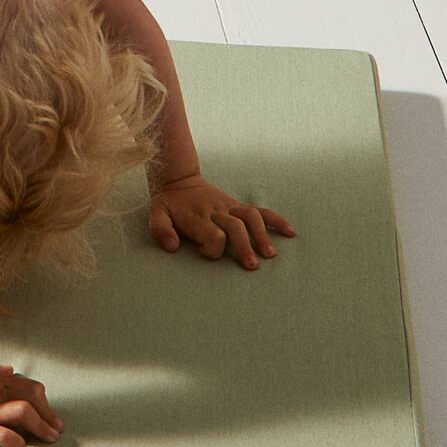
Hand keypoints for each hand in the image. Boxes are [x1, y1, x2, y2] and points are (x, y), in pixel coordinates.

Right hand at [0, 362, 62, 446]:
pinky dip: (14, 440)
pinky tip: (21, 446)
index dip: (46, 404)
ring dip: (40, 425)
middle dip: (49, 415)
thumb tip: (12, 369)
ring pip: (22, 412)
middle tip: (57, 432)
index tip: (54, 419)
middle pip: (32, 399)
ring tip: (49, 438)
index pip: (31, 389)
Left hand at [148, 170, 295, 268]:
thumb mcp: (156, 213)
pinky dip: (275, 220)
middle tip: (252, 266)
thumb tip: (172, 246)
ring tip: (270, 254)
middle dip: (244, 246)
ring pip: (251, 217)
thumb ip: (160, 229)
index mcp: (197, 217)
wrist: (180, 180)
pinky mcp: (238, 206)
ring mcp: (230, 208)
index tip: (209, 254)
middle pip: (235, 227)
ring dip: (262, 234)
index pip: (212, 234)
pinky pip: (260, 211)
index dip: (213, 247)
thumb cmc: (169, 204)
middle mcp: (217, 212)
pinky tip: (290, 231)